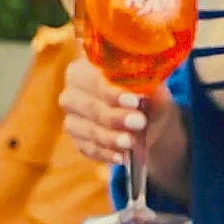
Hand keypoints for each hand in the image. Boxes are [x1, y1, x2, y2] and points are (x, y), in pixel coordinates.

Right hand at [61, 57, 185, 181]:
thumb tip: (146, 93)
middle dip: (114, 117)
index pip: (94, 79)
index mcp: (85, 67)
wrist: (145, 119)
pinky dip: (107, 153)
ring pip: (87, 130)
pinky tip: (121, 156)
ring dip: (110, 138)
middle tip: (138, 122)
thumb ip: (148, 86)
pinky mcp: (78, 140)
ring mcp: (72, 118)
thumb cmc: (145, 94)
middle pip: (88, 106)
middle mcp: (72, 92)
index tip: (133, 101)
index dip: (112, 91)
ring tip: (131, 142)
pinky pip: (89, 149)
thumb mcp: (152, 87)